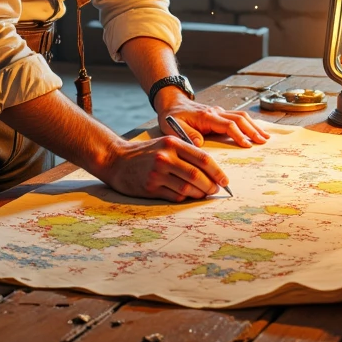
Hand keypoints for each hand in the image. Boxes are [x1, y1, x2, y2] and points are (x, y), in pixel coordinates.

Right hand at [97, 133, 229, 201]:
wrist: (117, 160)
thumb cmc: (146, 153)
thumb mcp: (165, 144)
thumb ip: (186, 153)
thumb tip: (210, 171)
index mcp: (173, 143)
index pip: (202, 158)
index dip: (217, 171)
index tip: (224, 180)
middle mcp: (165, 157)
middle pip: (197, 175)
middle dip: (210, 185)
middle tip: (216, 190)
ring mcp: (157, 173)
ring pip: (187, 188)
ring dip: (199, 194)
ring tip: (204, 194)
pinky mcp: (150, 187)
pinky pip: (175, 196)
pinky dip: (184, 197)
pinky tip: (187, 195)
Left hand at [153, 92, 268, 147]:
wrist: (171, 103)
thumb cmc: (172, 117)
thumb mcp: (173, 127)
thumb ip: (186, 134)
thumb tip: (200, 143)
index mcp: (206, 116)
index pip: (228, 125)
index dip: (238, 135)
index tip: (247, 146)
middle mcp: (215, 112)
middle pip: (239, 119)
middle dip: (252, 130)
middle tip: (263, 142)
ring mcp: (219, 111)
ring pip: (241, 116)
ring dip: (254, 126)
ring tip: (265, 137)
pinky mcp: (219, 114)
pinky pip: (237, 116)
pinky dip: (249, 123)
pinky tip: (256, 130)